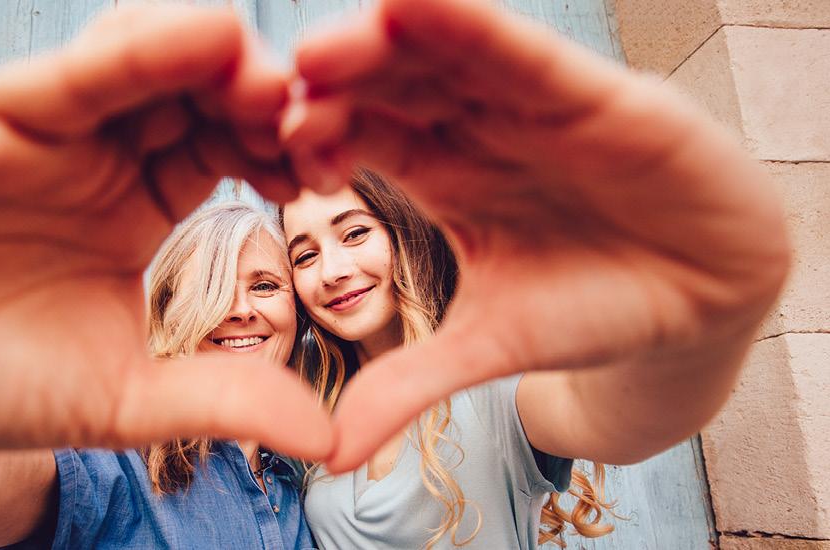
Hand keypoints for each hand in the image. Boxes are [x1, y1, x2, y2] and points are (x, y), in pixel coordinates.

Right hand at [0, 5, 330, 460]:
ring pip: (136, 60)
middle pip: (192, 90)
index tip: (327, 170)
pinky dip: (129, 51)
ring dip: (206, 57)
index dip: (278, 148)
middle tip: (310, 112)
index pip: (223, 146)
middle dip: (254, 91)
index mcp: (137, 199)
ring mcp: (39, 126)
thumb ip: (222, 398)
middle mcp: (95, 150)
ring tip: (264, 77)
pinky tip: (197, 39)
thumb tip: (329, 440)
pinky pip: (65, 73)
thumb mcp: (126, 396)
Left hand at [283, 0, 789, 470]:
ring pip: (444, 59)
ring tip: (328, 45)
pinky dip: (472, 27)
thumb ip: (410, 385)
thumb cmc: (594, 306)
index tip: (271, 154)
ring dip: (387, 45)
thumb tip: (326, 459)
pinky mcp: (589, 94)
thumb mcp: (490, 348)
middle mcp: (472, 128)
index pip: (361, 141)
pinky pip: (521, 52)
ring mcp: (525, 104)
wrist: (702, 297)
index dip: (317, 139)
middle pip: (389, 89)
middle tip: (281, 84)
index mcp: (439, 175)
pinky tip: (419, 4)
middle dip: (337, 82)